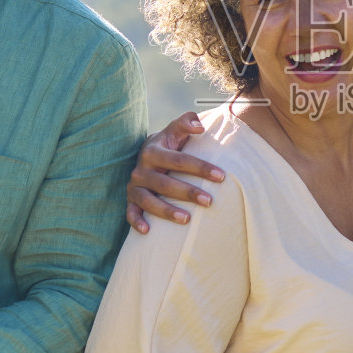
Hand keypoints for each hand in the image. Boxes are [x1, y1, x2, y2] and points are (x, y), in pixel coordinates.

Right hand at [125, 112, 224, 232]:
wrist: (147, 154)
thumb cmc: (169, 144)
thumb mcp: (175, 131)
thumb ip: (186, 122)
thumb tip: (200, 126)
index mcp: (153, 151)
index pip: (179, 160)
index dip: (200, 167)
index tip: (222, 176)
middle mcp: (141, 169)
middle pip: (165, 183)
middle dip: (188, 192)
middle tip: (209, 201)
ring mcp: (134, 186)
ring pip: (148, 201)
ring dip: (167, 211)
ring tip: (187, 220)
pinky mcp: (130, 200)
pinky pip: (130, 213)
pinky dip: (136, 221)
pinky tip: (147, 231)